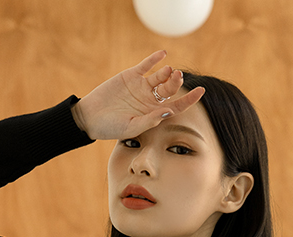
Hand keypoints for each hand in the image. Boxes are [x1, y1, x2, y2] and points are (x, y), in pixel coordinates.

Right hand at [71, 50, 204, 142]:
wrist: (91, 117)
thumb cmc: (111, 127)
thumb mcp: (131, 127)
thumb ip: (149, 120)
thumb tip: (168, 111)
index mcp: (153, 114)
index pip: (177, 106)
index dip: (190, 99)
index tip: (201, 91)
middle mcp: (150, 100)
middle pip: (170, 89)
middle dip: (175, 83)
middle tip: (177, 77)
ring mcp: (141, 87)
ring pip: (160, 77)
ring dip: (167, 72)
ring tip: (170, 71)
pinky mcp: (131, 76)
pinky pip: (146, 65)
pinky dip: (155, 59)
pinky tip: (163, 54)